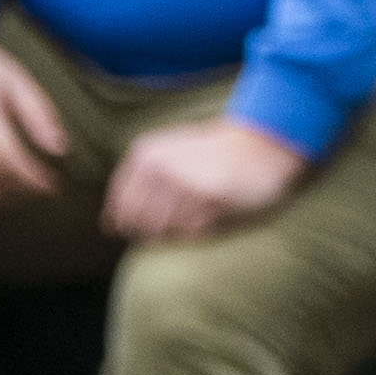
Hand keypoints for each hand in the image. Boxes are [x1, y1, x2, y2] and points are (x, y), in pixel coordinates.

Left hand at [104, 117, 305, 241]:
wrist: (266, 141)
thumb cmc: (216, 152)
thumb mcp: (170, 154)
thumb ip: (138, 184)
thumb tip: (109, 225)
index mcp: (145, 154)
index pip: (120, 209)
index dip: (129, 223)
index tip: (151, 222)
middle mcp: (160, 168)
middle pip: (139, 224)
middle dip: (156, 229)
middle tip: (183, 214)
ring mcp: (184, 184)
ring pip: (165, 231)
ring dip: (181, 228)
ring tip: (202, 207)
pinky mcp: (210, 200)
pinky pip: (191, 232)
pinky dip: (201, 228)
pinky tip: (216, 207)